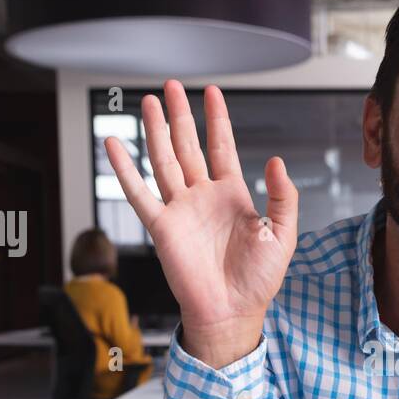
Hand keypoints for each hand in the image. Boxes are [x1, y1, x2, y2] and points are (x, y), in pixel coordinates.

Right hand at [104, 80, 297, 367]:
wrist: (233, 311)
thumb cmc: (259, 280)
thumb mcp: (283, 234)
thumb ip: (283, 196)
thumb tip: (276, 161)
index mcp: (233, 196)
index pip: (222, 147)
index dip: (218, 119)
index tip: (212, 92)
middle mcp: (203, 197)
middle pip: (188, 146)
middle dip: (180, 115)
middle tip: (171, 86)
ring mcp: (180, 209)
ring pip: (164, 160)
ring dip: (156, 131)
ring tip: (148, 102)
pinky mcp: (161, 227)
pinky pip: (139, 193)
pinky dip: (124, 169)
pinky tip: (114, 145)